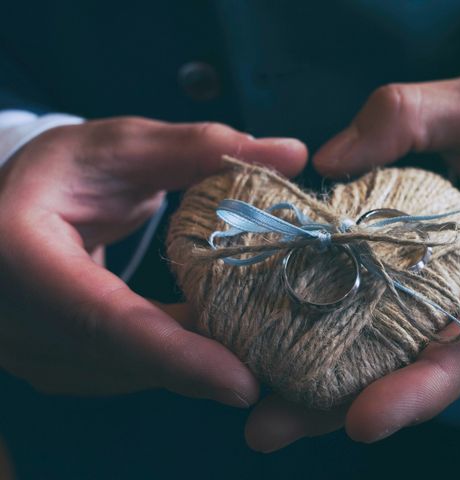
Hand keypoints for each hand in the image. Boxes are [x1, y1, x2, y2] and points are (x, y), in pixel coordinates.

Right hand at [0, 116, 306, 404]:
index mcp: (18, 258)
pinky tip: (221, 338)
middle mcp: (17, 323)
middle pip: (126, 360)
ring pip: (132, 375)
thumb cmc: (60, 173)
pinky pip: (130, 372)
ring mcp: (35, 354)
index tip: (244, 383)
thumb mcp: (122, 148)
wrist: (8, 214)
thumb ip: (201, 149)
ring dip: (198, 366)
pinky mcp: (62, 364)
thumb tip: (291, 154)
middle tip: (280, 360)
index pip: (105, 320)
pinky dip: (179, 360)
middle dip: (207, 367)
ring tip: (261, 345)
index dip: (176, 356)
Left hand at [244, 74, 459, 449]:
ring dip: (329, 393)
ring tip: (261, 416)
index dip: (426, 382)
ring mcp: (456, 299)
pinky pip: (386, 326)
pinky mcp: (426, 288)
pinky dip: (337, 345)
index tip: (363, 419)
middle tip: (268, 429)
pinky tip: (280, 355)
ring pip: (397, 358)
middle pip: (423, 369)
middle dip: (350, 405)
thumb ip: (414, 116)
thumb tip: (329, 161)